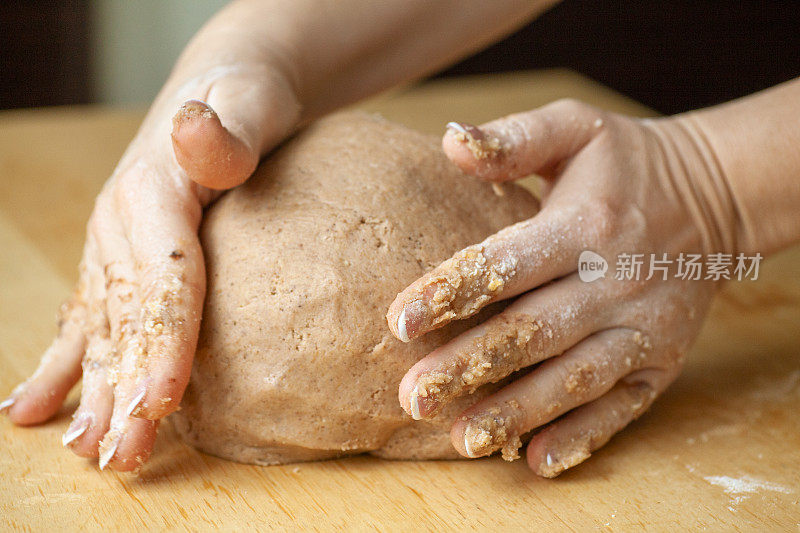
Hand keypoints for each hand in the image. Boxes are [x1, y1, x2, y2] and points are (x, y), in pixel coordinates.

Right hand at [0, 56, 299, 470]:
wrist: (225, 88)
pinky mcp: (119, 257)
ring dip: (92, 390)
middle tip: (123, 454)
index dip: (162, 343)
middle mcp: (121, 224)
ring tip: (85, 448)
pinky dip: (63, 363)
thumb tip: (194, 136)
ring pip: (101, 325)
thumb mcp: (250, 102)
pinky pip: (87, 314)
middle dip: (123, 388)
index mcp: (152, 191)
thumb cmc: (249, 100)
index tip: (161, 401)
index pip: (161, 280)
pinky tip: (34, 408)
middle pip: (126, 316)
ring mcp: (114, 243)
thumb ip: (226, 131)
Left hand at [387, 99, 734, 475]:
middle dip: (470, 367)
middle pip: (532, 332)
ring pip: (572, 378)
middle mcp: (613, 281)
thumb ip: (514, 138)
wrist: (714, 196)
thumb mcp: (574, 128)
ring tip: (462, 438)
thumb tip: (448, 141)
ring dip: (516, 411)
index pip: (507, 265)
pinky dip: (582, 437)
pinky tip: (537, 460)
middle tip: (413, 398)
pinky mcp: (660, 361)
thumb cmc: (625, 162)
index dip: (452, 292)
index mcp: (583, 225)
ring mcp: (641, 328)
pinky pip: (621, 406)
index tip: (399, 321)